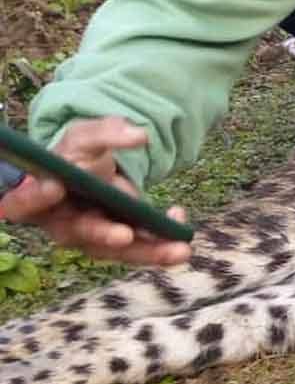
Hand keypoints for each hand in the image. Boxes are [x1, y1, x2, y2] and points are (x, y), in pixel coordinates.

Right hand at [0, 117, 191, 265]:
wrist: (92, 169)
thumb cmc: (78, 154)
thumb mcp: (87, 136)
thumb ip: (107, 132)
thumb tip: (139, 135)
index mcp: (37, 197)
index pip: (23, 203)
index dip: (33, 197)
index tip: (54, 187)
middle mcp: (62, 223)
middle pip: (78, 234)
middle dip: (103, 235)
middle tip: (125, 235)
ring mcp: (91, 237)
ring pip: (116, 251)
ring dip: (148, 251)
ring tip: (179, 250)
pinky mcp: (118, 242)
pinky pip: (140, 249)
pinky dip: (163, 244)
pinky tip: (182, 230)